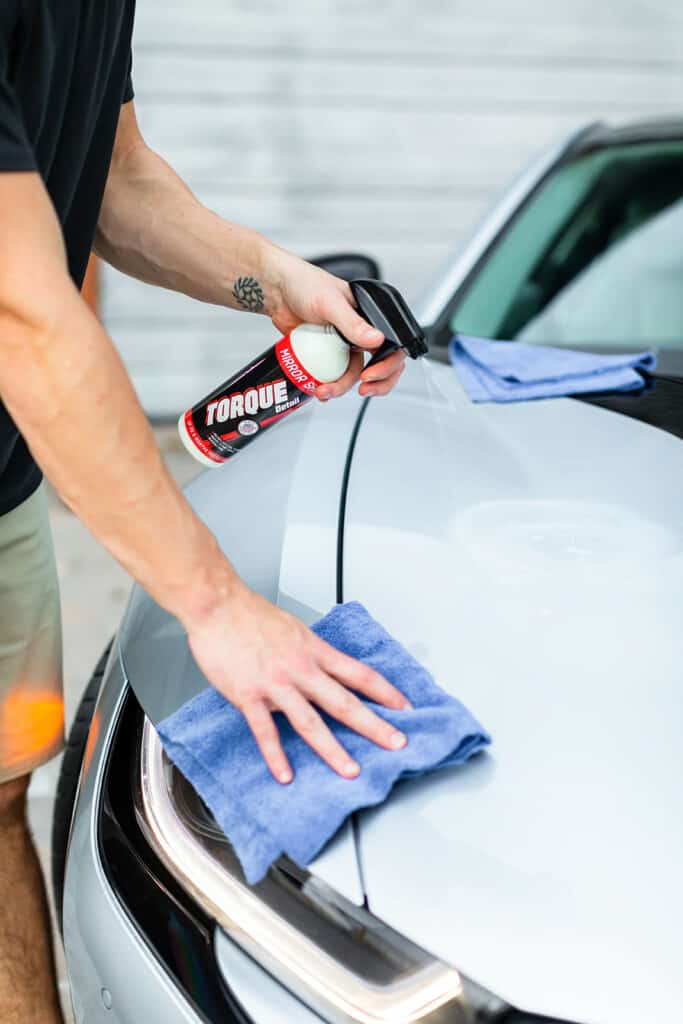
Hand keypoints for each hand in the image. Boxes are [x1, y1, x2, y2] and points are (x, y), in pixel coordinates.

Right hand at [187, 583, 410, 782]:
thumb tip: (325, 670)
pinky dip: (276, 755)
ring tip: (350, 770)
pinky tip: (286, 774)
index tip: (405, 708)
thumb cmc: (251, 615)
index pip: (359, 674)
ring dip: (333, 749)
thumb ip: (311, 654)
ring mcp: (276, 685)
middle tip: (397, 744)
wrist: (218, 605)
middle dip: (374, 726)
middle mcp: (301, 669)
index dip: (386, 692)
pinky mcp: (249, 696)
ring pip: (311, 722)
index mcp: (314, 651)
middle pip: (345, 702)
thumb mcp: (295, 630)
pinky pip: (266, 731)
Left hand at [263, 247, 405, 399]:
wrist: (275, 291)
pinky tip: (319, 389)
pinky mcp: (325, 355)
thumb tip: (376, 339)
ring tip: (324, 391)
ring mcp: (342, 346)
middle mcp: (359, 333)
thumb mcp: (330, 303)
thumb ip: (353, 323)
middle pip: (379, 366)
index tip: (369, 376)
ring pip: (352, 375)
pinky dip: (328, 386)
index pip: (390, 346)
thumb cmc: (304, 284)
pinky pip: (333, 375)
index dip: (386, 366)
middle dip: (374, 384)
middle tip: (362, 390)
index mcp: (369, 317)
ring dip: (341, 388)